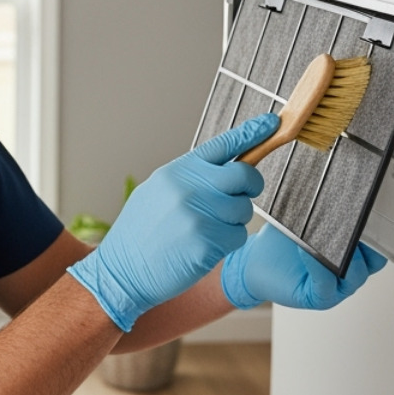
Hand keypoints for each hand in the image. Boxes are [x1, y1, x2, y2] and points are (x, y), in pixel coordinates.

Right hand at [69, 114, 277, 330]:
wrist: (121, 271)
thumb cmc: (140, 234)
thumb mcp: (157, 192)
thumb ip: (191, 179)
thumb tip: (226, 170)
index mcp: (177, 172)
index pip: (223, 145)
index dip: (251, 132)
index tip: (272, 123)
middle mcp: (189, 188)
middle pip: (245, 176)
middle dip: (251, 186)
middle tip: (241, 197)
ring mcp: (199, 215)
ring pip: (244, 210)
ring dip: (234, 221)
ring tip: (205, 231)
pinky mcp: (207, 243)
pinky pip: (238, 236)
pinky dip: (227, 243)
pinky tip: (204, 248)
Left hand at [221, 224, 386, 310]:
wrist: (255, 260)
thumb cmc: (282, 241)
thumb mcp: (307, 219)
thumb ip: (325, 208)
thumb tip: (337, 183)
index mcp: (353, 253)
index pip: (378, 244)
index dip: (380, 228)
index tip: (375, 209)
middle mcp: (349, 272)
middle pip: (373, 260)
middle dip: (369, 241)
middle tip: (360, 220)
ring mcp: (336, 287)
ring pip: (354, 274)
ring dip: (346, 254)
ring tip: (333, 235)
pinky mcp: (318, 297)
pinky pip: (325, 284)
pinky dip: (319, 266)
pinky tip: (307, 250)